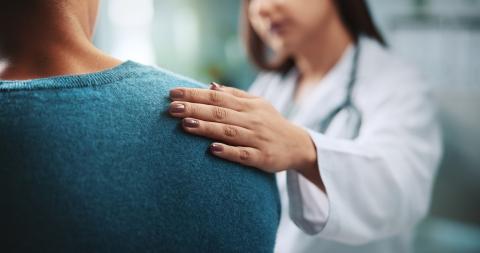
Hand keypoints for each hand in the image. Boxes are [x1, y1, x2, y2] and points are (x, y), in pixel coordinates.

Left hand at [168, 82, 317, 174]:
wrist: (298, 145)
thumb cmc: (271, 123)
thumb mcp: (257, 104)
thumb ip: (234, 95)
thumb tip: (210, 86)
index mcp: (248, 106)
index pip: (216, 97)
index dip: (194, 94)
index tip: (172, 94)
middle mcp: (252, 120)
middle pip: (220, 113)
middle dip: (194, 110)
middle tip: (171, 108)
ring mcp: (257, 139)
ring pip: (229, 132)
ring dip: (207, 128)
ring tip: (185, 125)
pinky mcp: (262, 158)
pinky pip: (243, 155)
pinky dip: (228, 152)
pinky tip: (212, 150)